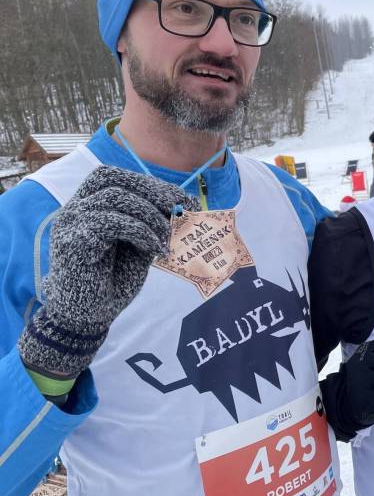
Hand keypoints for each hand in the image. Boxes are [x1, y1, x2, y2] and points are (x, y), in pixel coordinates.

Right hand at [18, 166, 196, 377]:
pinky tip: (155, 248)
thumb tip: (182, 206)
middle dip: (150, 188)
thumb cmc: (113, 282)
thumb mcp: (140, 247)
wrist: (88, 318)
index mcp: (90, 207)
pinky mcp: (71, 242)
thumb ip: (153, 225)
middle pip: (109, 177)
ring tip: (166, 237)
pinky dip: (139, 230)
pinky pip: (108, 222)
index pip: (117, 178)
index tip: (183, 201)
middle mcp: (75, 210)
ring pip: (112, 197)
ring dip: (149, 214)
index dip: (152, 185)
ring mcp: (70, 224)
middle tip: (178, 208)